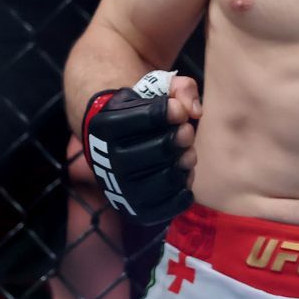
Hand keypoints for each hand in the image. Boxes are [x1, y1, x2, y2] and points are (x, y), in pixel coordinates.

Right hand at [82, 74, 200, 224]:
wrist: (111, 144)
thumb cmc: (138, 112)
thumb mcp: (153, 89)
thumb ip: (179, 88)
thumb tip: (194, 111)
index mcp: (105, 126)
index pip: (145, 118)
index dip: (171, 112)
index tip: (179, 111)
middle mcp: (108, 161)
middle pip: (160, 150)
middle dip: (182, 137)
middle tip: (187, 131)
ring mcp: (120, 189)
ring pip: (167, 178)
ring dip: (186, 162)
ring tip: (186, 152)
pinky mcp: (135, 210)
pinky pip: (168, 206)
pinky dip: (184, 189)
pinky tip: (183, 173)